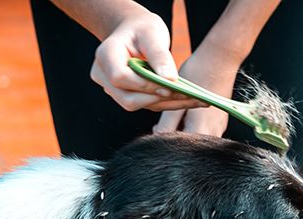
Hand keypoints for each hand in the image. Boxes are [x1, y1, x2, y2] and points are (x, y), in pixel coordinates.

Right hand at [90, 11, 206, 111]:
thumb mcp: (152, 33)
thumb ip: (159, 55)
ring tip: (198, 100)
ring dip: (168, 104)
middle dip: (159, 98)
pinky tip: (192, 100)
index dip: (143, 85)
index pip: (120, 77)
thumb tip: (170, 81)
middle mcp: (104, 76)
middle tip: (190, 96)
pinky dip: (169, 103)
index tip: (169, 85)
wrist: (133, 32)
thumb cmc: (141, 28)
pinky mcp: (128, 96)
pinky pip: (148, 104)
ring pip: (139, 105)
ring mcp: (114, 89)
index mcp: (105, 55)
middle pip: (128, 98)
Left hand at [152, 46, 238, 136]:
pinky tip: (186, 110)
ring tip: (174, 114)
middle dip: (174, 134)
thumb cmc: (197, 73)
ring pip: (195, 136)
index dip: (166, 139)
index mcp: (201, 128)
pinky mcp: (220, 120)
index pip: (180, 145)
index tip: (158, 127)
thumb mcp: (176, 97)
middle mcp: (213, 131)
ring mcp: (219, 126)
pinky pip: (203, 128)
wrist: (221, 57)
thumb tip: (157, 136)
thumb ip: (167, 121)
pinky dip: (191, 123)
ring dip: (182, 128)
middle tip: (164, 119)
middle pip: (189, 142)